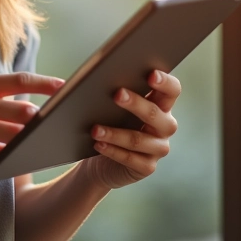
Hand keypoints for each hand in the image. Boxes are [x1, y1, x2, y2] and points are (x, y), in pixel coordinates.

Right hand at [0, 72, 64, 181]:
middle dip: (46, 120)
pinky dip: (17, 158)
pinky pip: (3, 154)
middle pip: (24, 109)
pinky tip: (27, 160)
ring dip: (34, 142)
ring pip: (16, 134)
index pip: (19, 80)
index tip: (68, 88)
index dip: (47, 84)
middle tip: (64, 125)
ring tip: (50, 145)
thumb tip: (33, 108)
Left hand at [81, 70, 180, 189]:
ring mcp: (158, 148)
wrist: (100, 158)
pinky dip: (113, 151)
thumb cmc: (106, 120)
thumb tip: (69, 82)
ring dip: (115, 133)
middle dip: (136, 103)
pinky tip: (98, 144)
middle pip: (156, 113)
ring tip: (95, 129)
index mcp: (159, 104)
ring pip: (139, 139)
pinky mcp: (147, 166)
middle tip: (117, 94)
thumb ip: (96, 90)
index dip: (165, 82)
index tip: (151, 74)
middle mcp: (164, 126)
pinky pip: (131, 159)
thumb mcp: (102, 103)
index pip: (171, 90)